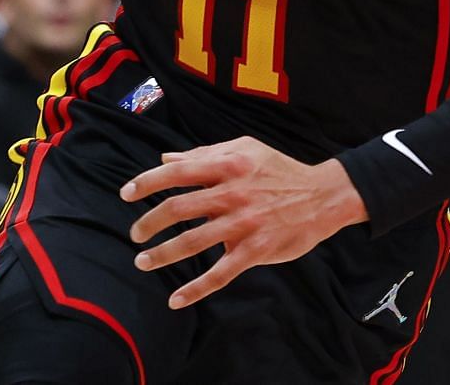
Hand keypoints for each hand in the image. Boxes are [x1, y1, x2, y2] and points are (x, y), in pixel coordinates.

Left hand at [121, 137, 366, 308]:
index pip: (178, 172)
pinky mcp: (255, 251)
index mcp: (228, 165)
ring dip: (162, 255)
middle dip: (149, 223)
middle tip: (135, 234)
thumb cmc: (279, 171)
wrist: (323, 197)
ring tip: (143, 262)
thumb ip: (205, 154)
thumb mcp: (246, 150)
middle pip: (178, 208)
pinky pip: (219, 274)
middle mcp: (232, 193)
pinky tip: (175, 300)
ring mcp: (243, 224)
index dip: (148, 183)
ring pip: (192, 243)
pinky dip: (195, 290)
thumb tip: (166, 158)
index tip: (127, 194)